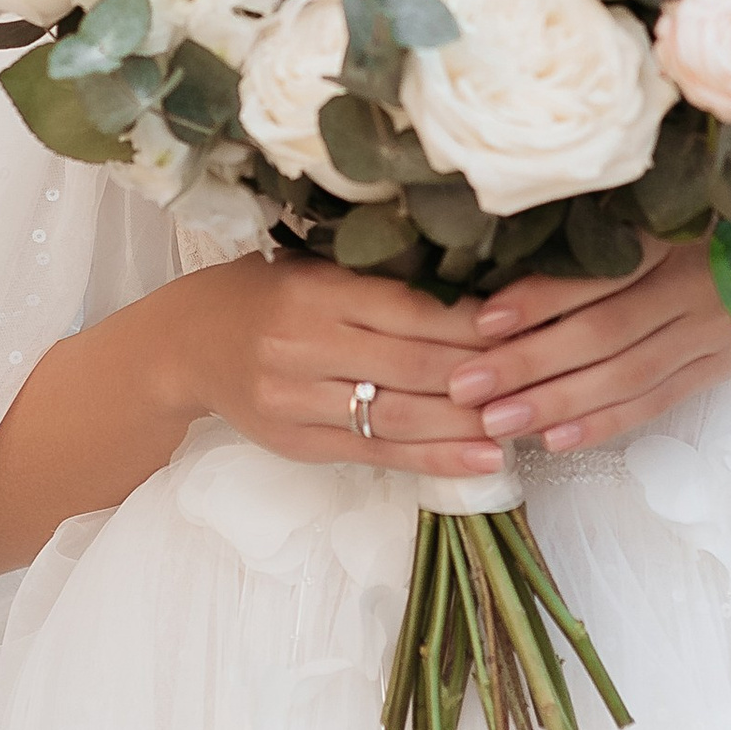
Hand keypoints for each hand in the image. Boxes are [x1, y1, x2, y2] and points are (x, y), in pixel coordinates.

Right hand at [180, 254, 504, 480]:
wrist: (188, 343)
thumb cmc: (269, 293)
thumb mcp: (317, 268)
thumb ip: (383, 282)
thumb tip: (482, 294)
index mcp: (319, 290)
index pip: (412, 310)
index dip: (474, 324)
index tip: (527, 329)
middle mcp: (305, 343)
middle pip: (413, 365)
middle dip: (482, 377)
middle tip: (542, 380)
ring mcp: (298, 398)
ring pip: (398, 415)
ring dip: (466, 426)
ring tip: (523, 429)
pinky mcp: (297, 441)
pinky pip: (375, 452)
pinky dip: (432, 458)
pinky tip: (478, 460)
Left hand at [442, 241, 730, 456]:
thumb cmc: (722, 221)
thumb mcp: (678, 203)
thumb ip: (613, 222)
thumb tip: (516, 242)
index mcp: (677, 236)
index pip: (603, 273)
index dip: (544, 297)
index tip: (483, 317)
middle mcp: (692, 287)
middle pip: (605, 332)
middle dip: (531, 362)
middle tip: (467, 384)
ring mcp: (708, 333)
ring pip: (626, 375)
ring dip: (559, 402)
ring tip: (496, 421)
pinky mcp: (715, 368)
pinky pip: (657, 400)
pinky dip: (607, 422)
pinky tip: (557, 440)